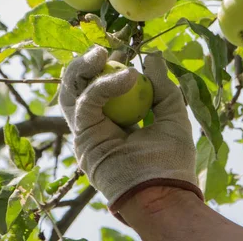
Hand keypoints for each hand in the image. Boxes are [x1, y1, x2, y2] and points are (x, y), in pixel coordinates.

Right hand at [58, 46, 202, 215]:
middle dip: (85, 65)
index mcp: (115, 120)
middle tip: (101, 49)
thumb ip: (162, 87)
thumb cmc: (171, 160)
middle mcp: (96, 125)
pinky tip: (126, 77)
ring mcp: (87, 132)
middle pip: (77, 88)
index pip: (99, 86)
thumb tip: (153, 56)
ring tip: (101, 54)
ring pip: (70, 93)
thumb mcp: (172, 115)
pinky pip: (86, 104)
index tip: (121, 50)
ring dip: (82, 69)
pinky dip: (104, 86)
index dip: (105, 67)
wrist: (164, 193)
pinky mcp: (84, 138)